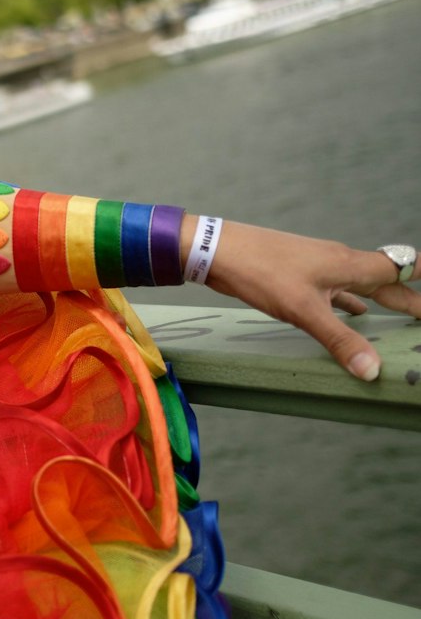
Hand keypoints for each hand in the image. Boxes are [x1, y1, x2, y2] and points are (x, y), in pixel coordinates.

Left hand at [205, 222, 420, 378]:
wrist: (215, 248)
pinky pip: (336, 288)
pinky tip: (353, 311)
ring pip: (361, 284)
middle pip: (385, 280)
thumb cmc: (260, 271)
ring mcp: (317, 266)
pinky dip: (351, 301)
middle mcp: (338, 261)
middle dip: (409, 298)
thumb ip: (339, 339)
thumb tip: (373, 370)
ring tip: (401, 316)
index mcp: (349, 265)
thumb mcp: (303, 310)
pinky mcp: (298, 273)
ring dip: (381, 300)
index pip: (402, 270)